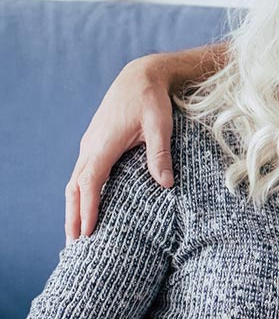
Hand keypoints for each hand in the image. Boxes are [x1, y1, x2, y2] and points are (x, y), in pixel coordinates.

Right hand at [66, 54, 174, 240]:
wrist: (141, 75)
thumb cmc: (151, 99)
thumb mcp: (160, 126)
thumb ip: (160, 154)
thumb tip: (165, 184)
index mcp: (103, 145)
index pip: (91, 184)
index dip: (88, 209)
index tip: (87, 233)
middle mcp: (91, 146)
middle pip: (76, 187)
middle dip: (73, 215)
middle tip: (74, 243)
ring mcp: (91, 144)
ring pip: (76, 180)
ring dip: (74, 205)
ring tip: (75, 230)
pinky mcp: (96, 142)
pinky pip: (83, 172)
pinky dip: (80, 191)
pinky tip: (86, 204)